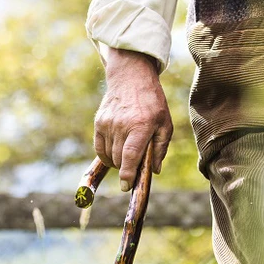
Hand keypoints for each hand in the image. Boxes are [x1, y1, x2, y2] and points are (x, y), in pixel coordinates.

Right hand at [94, 48, 172, 190]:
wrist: (131, 78)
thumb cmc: (152, 102)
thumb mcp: (165, 123)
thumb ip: (160, 148)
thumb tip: (154, 171)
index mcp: (141, 126)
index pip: (130, 155)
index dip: (127, 173)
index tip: (127, 186)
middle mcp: (122, 125)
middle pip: (119, 159)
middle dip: (126, 169)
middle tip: (135, 169)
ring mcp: (108, 124)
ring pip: (109, 156)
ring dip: (118, 163)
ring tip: (128, 157)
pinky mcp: (99, 123)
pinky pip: (100, 148)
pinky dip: (107, 156)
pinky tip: (116, 154)